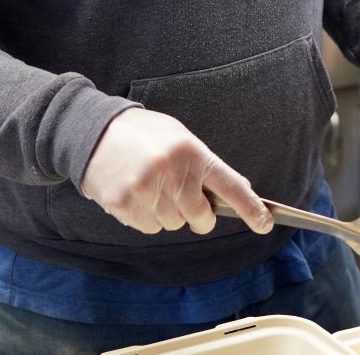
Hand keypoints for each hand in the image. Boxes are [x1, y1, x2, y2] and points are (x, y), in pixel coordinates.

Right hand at [80, 107, 273, 236]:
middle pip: (200, 217)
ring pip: (173, 224)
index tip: (265, 224)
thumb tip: (231, 193)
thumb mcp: (178, 137)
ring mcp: (148, 190)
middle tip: (180, 195)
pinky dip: (146, 218)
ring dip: (166, 213)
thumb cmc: (143, 135)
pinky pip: (149, 228)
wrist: (94, 132)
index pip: (229, 184)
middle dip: (196, 214)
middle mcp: (172, 172)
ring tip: (150, 186)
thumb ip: (202, 165)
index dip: (250, 207)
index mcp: (191, 151)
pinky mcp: (126, 205)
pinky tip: (135, 194)